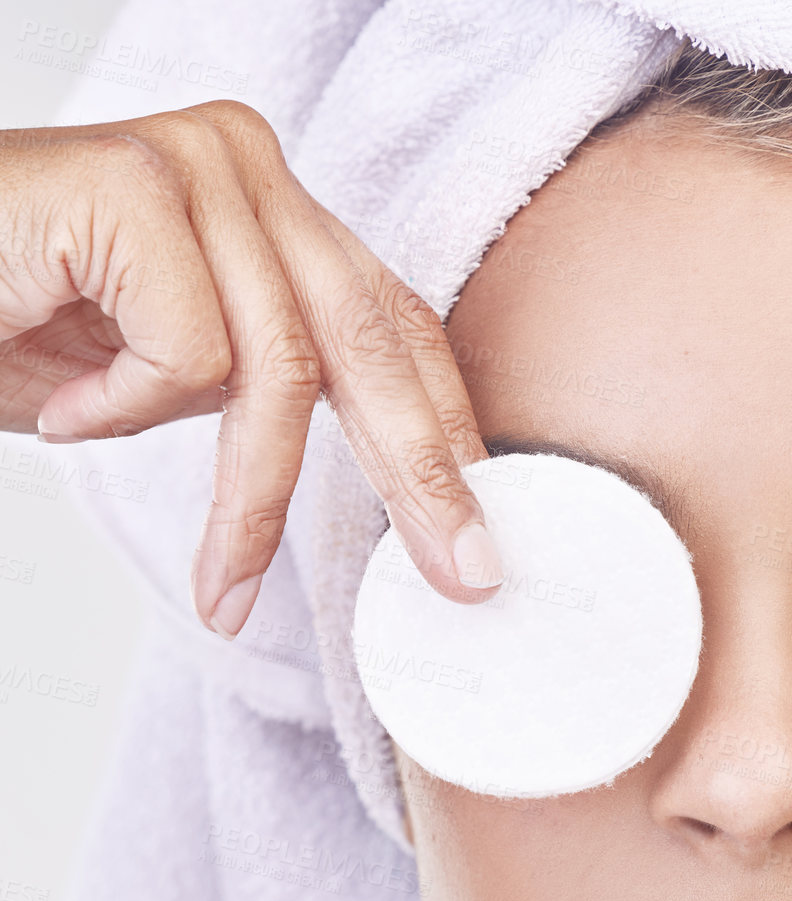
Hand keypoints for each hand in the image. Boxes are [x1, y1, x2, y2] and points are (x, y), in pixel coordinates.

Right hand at [0, 101, 502, 638]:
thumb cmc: (14, 326)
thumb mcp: (173, 378)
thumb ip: (268, 394)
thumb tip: (392, 471)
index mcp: (272, 210)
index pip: (392, 322)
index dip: (445, 425)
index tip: (479, 521)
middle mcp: (249, 171)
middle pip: (371, 342)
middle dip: (423, 477)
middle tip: (463, 575)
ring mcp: (197, 167)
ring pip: (283, 370)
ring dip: (247, 499)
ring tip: (214, 575)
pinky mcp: (138, 186)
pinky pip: (187, 354)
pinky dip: (123, 410)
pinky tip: (69, 403)